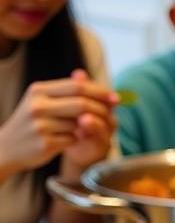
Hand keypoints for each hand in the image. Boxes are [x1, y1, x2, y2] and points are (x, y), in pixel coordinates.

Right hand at [0, 69, 115, 179]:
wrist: (7, 147)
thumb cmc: (32, 122)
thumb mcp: (42, 100)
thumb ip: (65, 90)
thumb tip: (86, 74)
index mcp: (39, 90)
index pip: (76, 86)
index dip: (100, 92)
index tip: (115, 98)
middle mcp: (37, 105)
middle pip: (81, 104)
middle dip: (100, 110)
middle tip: (111, 115)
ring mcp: (40, 125)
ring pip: (78, 124)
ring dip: (84, 128)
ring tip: (77, 129)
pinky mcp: (45, 143)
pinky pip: (73, 139)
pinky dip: (75, 140)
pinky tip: (66, 140)